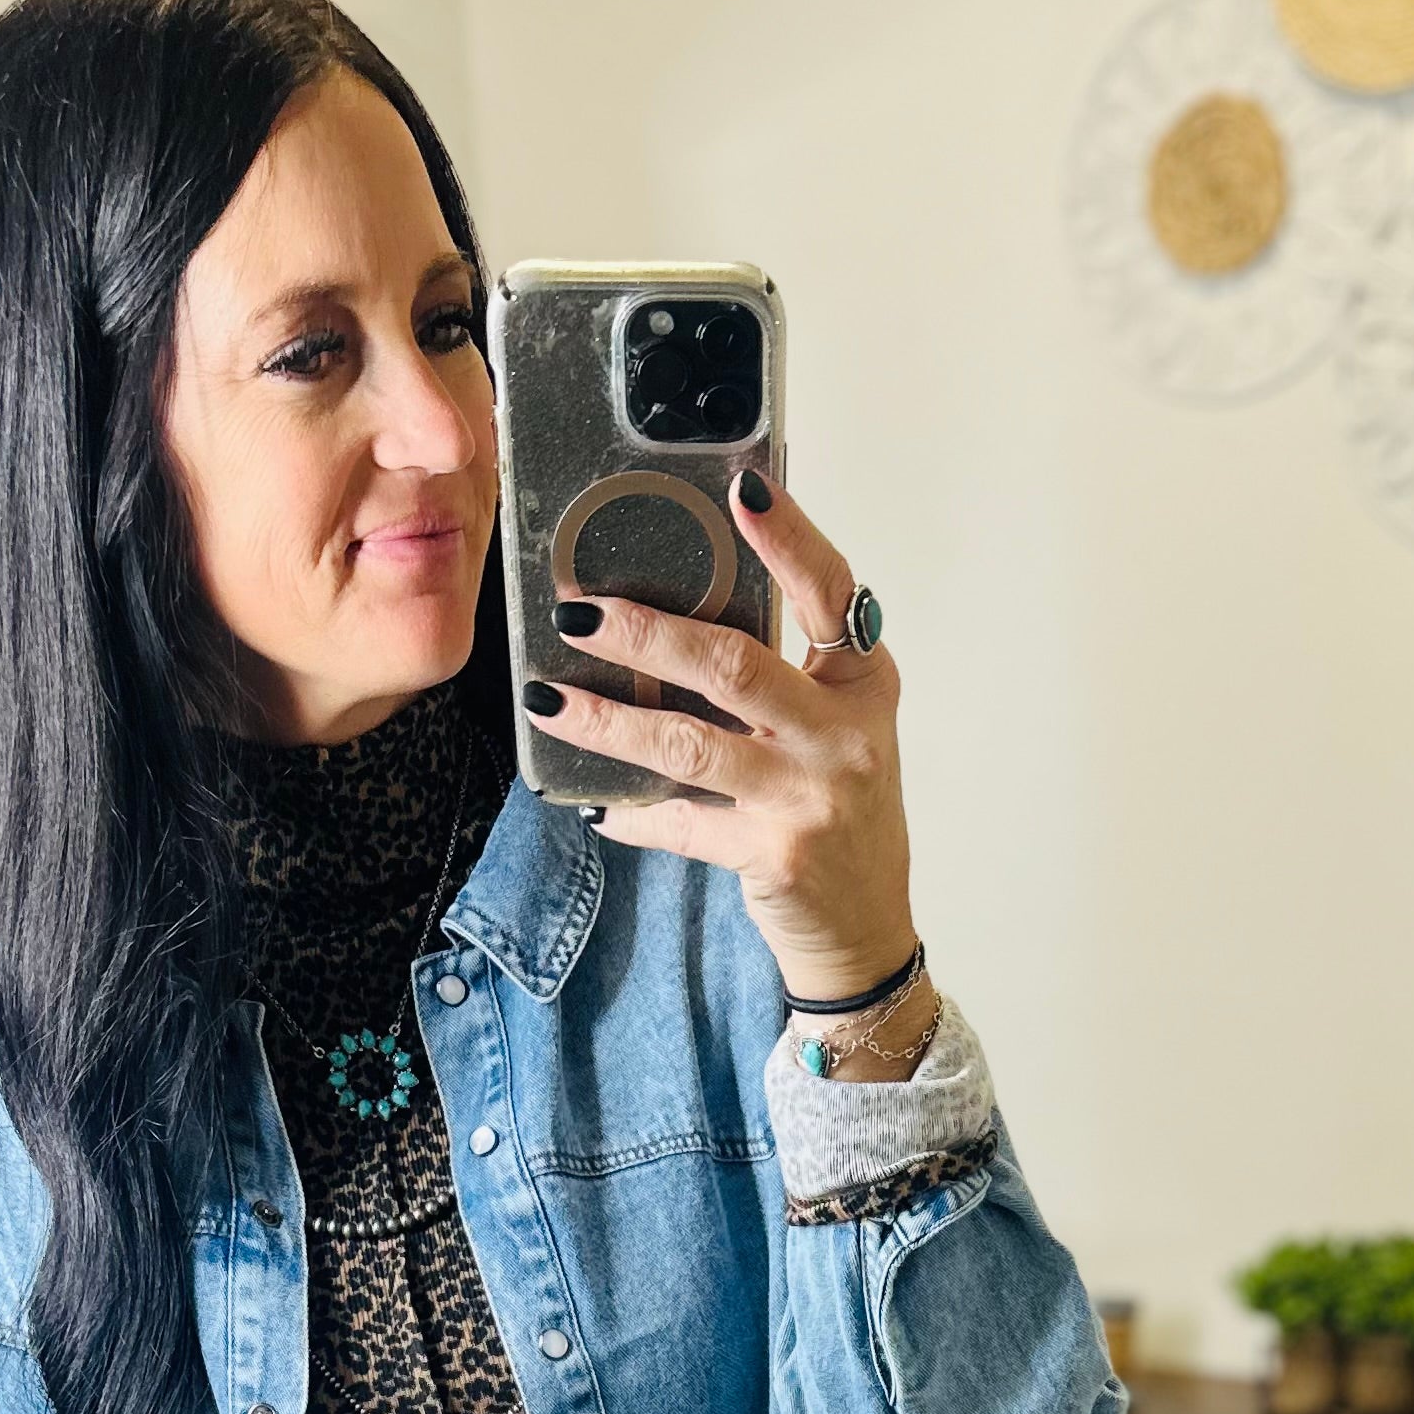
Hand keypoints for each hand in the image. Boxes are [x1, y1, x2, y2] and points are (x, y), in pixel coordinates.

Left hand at [528, 472, 916, 1006]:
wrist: (863, 928)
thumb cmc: (836, 811)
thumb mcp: (829, 729)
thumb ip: (778, 674)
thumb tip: (672, 610)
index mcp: (862, 683)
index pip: (830, 591)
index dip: (788, 538)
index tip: (743, 485)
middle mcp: (845, 735)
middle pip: (735, 664)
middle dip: (646, 633)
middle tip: (578, 613)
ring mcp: (812, 798)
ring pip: (692, 745)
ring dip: (609, 721)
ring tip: (549, 700)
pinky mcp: (777, 856)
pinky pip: (683, 824)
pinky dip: (632, 812)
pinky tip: (594, 801)